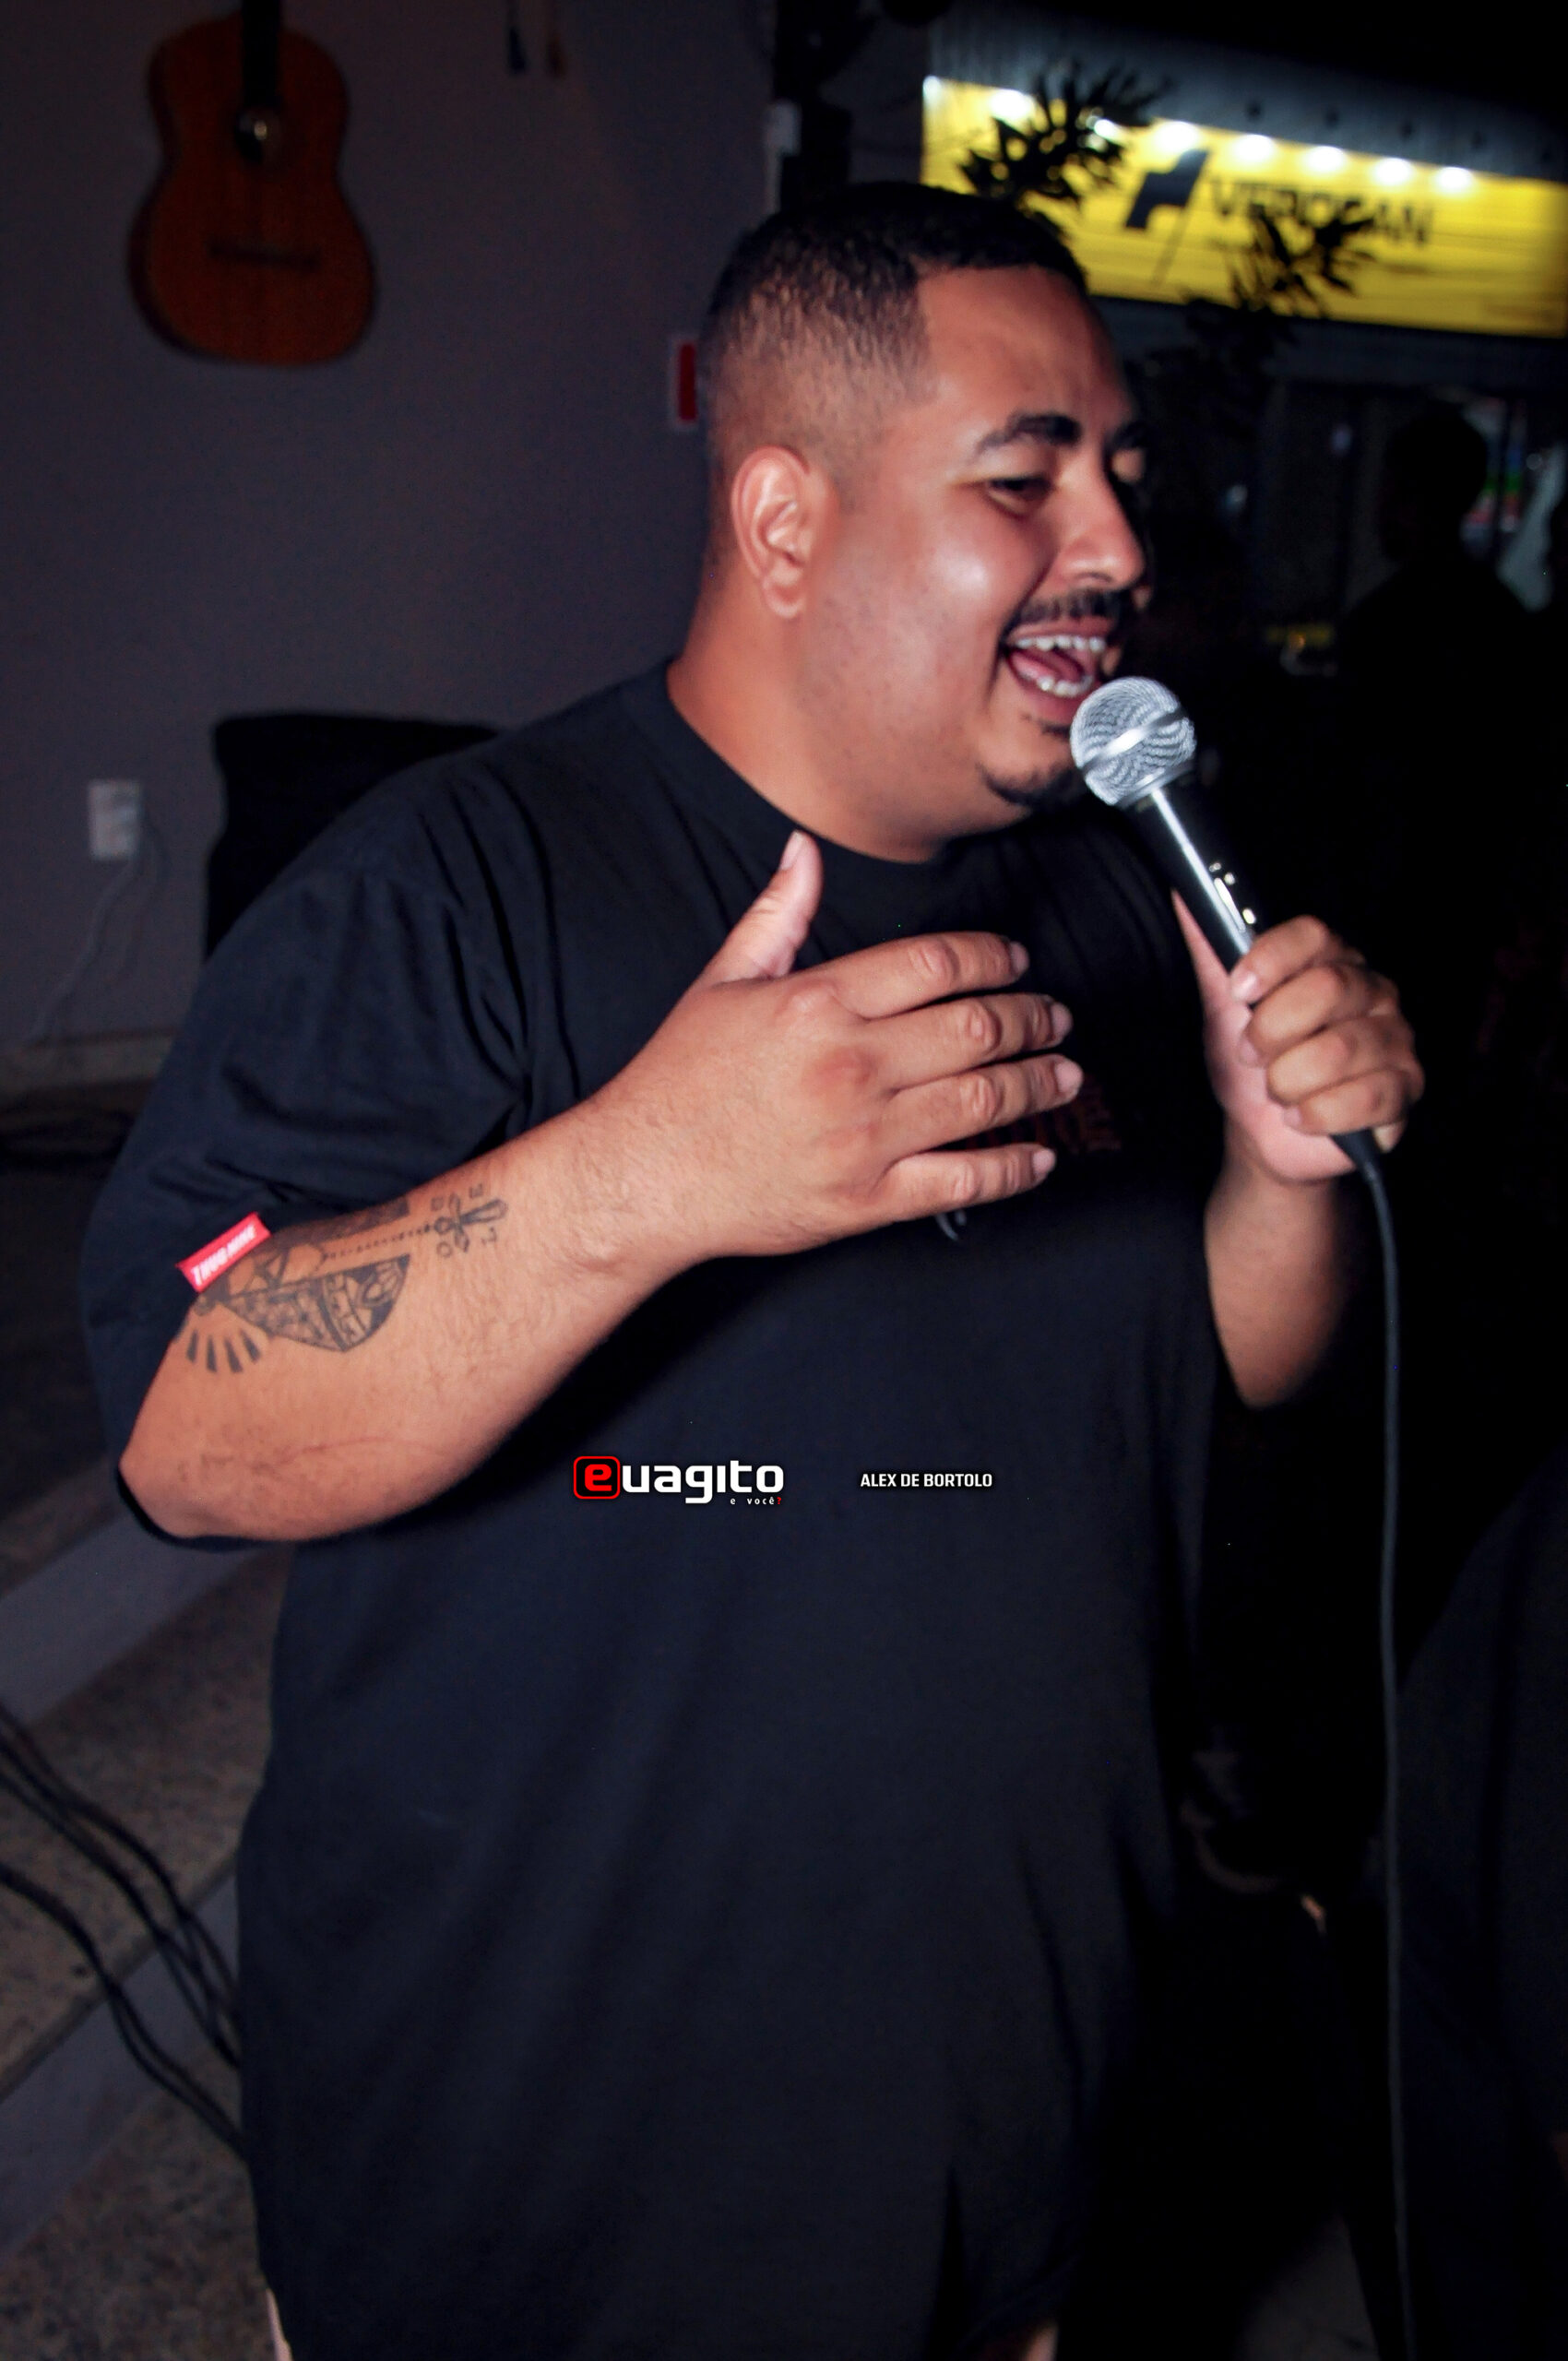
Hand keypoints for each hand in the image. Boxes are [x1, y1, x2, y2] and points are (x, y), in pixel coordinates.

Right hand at [583, 830, 1081, 1264]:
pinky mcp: (867, 1198)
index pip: (936, 964)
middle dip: (1032, 1018)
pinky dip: (1012, 1170)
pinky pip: (962, 1182)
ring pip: (984, 1100)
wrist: (642, 1178)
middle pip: (976, 1028)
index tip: (1015, 963)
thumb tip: (803, 853)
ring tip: (1063, 1074)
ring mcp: (864, 1136)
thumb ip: (776, 917)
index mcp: (818, 1003)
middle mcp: (850, 1065)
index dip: (992, 959)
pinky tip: (1039, 1158)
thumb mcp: (721, 985)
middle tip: (1055, 1017)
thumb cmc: (677, 1086)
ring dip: (1039, 1084)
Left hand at [1175, 900, 1422, 1183]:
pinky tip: (1301, 1116)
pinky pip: (1365, 1098)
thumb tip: (1186, 898)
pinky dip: (1317, 1114)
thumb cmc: (1252, 1067)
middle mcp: (1371, 992)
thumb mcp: (1224, 1011)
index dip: (1272, 959)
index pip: (1313, 935)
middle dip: (1271, 1031)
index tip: (1239, 989)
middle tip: (1252, 1055)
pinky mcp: (1405, 1088)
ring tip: (1278, 1091)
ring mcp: (1395, 1039)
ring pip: (1339, 1050)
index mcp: (1331, 962)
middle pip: (1327, 988)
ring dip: (1288, 1081)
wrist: (1263, 1135)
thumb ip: (1213, 956)